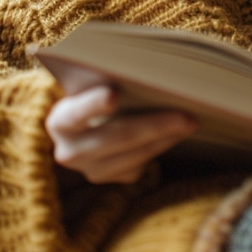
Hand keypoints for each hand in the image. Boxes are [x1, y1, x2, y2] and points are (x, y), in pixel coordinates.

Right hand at [46, 84, 197, 183]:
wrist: (88, 121)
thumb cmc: (96, 91)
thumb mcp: (93, 84)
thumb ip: (111, 80)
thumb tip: (153, 73)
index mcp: (60, 121)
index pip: (76, 113)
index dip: (94, 104)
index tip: (114, 93)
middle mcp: (69, 152)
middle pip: (117, 138)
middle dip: (155, 124)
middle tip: (187, 114)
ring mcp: (90, 170)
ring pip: (134, 155)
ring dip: (166, 138)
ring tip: (191, 122)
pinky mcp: (111, 179)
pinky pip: (140, 166)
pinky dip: (161, 146)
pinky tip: (177, 132)